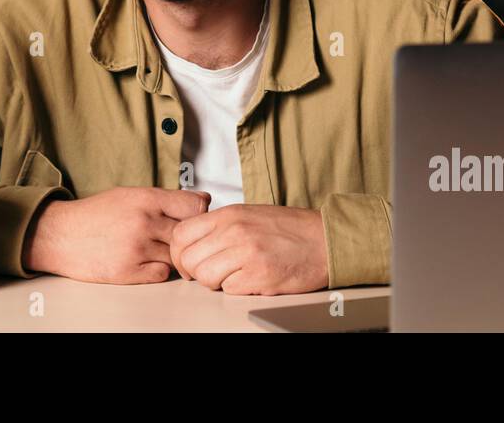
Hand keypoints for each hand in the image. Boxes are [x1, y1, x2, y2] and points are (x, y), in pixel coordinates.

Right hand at [22, 186, 210, 283]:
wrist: (60, 235)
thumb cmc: (94, 214)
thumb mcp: (129, 195)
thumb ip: (163, 199)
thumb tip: (201, 202)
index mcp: (145, 198)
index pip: (195, 205)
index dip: (199, 214)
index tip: (197, 219)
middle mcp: (144, 222)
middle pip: (188, 234)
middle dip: (186, 238)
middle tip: (178, 239)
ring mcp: (137, 248)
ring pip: (177, 256)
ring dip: (172, 256)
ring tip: (156, 249)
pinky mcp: (128, 271)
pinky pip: (161, 274)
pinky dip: (158, 270)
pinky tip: (145, 261)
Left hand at [169, 203, 328, 294]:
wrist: (324, 239)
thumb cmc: (288, 229)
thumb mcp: (247, 214)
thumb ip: (218, 226)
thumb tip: (190, 243)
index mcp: (229, 214)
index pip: (180, 234)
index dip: (178, 252)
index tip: (188, 260)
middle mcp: (234, 231)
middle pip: (188, 259)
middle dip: (195, 272)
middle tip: (209, 273)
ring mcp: (246, 254)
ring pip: (205, 277)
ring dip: (216, 282)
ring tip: (233, 275)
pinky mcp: (259, 276)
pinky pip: (229, 290)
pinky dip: (236, 289)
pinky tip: (251, 279)